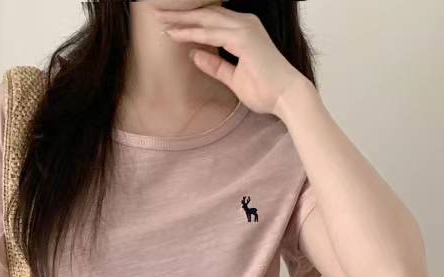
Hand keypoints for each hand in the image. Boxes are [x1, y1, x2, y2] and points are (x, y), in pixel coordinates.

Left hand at [142, 3, 307, 117]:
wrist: (286, 97)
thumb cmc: (266, 90)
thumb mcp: (233, 78)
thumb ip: (215, 65)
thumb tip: (194, 55)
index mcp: (243, 30)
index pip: (210, 20)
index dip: (188, 21)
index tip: (167, 24)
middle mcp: (244, 23)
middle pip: (205, 13)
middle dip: (179, 14)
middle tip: (156, 14)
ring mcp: (244, 28)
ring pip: (205, 19)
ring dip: (180, 19)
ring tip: (160, 21)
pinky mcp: (243, 38)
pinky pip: (210, 33)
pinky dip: (191, 32)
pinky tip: (174, 34)